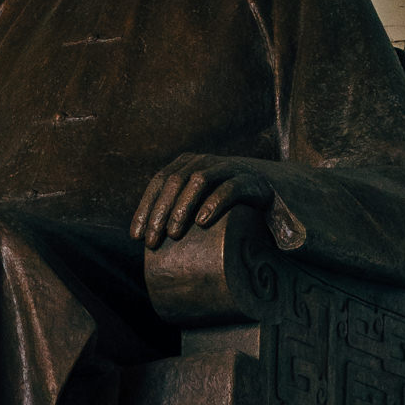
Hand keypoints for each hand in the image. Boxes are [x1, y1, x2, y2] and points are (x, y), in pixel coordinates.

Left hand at [131, 157, 274, 250]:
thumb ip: (176, 212)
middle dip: (159, 212)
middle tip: (153, 242)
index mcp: (186, 165)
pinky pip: (229, 187)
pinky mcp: (249, 180)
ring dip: (182, 207)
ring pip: (198, 180)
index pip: (159, 182)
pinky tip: (202, 222)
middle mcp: (204, 162)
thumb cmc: (225, 205)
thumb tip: (143, 240)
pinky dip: (214, 203)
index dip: (145, 208)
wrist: (268, 193)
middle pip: (174, 181)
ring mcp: (227, 168)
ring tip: (174, 234)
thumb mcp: (198, 205)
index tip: (136, 236)